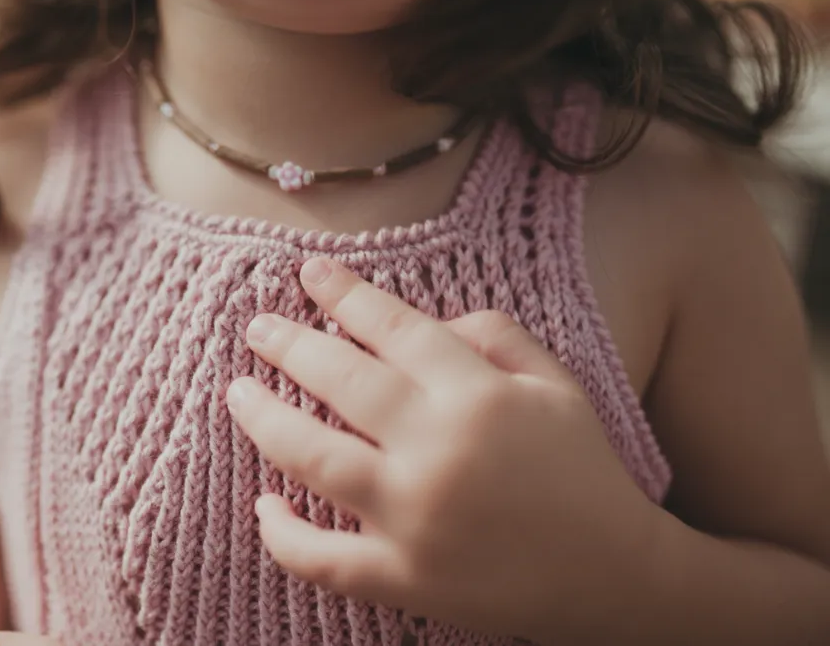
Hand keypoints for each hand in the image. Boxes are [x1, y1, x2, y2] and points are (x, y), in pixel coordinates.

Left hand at [227, 258, 663, 641]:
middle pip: (339, 379)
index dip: (345, 294)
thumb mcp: (557, 384)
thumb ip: (499, 335)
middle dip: (288, 344)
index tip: (310, 273)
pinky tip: (264, 504)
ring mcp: (413, 518)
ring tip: (239, 392)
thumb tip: (434, 320)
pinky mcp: (402, 579)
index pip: (393, 327)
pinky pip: (320, 559)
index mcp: (477, 394)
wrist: (613, 577)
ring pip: (311, 457)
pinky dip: (282, 534)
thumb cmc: (583, 470)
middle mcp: (437, 449)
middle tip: (258, 329)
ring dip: (264, 419)